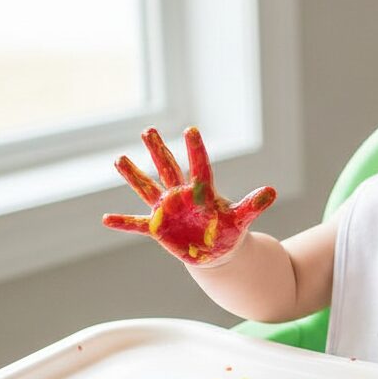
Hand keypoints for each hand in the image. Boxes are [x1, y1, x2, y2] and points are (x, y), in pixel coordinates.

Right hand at [103, 127, 275, 265]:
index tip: (191, 130)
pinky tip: (105, 219)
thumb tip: (272, 191)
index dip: (195, 151)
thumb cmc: (228, 230)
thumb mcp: (241, 219)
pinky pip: (137, 224)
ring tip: (119, 159)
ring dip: (134, 176)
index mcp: (201, 191)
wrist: (215, 249)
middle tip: (147, 129)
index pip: (199, 168)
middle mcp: (180, 195)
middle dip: (158, 151)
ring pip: (148, 189)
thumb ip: (253, 205)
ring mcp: (166, 210)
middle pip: (167, 169)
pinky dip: (123, 223)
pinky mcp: (157, 228)